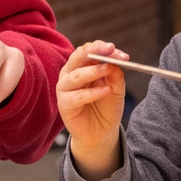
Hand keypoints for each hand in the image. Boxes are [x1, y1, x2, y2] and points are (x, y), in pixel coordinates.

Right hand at [56, 41, 126, 180]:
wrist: (101, 132)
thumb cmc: (106, 107)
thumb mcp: (116, 88)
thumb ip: (115, 75)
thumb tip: (115, 62)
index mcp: (81, 65)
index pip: (89, 50)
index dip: (102, 47)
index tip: (116, 50)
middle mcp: (70, 73)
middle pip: (78, 56)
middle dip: (95, 51)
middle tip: (110, 51)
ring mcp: (65, 88)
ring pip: (76, 75)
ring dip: (93, 71)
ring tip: (108, 69)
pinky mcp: (64, 104)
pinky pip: (77, 96)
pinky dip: (92, 92)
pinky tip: (106, 91)